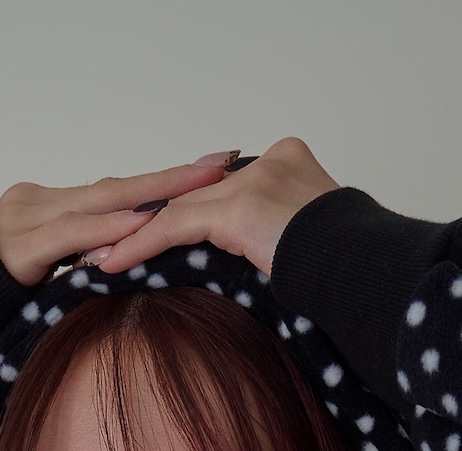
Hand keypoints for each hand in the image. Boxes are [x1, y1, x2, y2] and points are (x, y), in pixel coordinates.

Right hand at [0, 153, 239, 287]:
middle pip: (116, 187)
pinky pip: (73, 235)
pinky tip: (143, 224)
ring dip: (152, 197)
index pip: (115, 190)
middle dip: (171, 178)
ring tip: (198, 189)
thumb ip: (82, 266)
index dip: (162, 182)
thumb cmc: (0, 313)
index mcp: (47, 207)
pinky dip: (110, 230)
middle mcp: (36, 201)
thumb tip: (124, 268)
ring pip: (100, 204)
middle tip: (219, 164)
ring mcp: (26, 219)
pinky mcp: (20, 246)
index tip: (207, 169)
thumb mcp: (50, 283)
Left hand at [76, 137, 339, 280]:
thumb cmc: (348, 275)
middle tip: (113, 243)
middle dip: (150, 222)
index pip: (222, 191)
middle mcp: (267, 164)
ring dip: (134, 238)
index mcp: (288, 166)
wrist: (363, 272)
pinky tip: (111, 265)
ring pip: (178, 210)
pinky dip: (140, 246)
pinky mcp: (237, 209)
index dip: (186, 215)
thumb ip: (279, 243)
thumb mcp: (311, 252)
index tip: (155, 233)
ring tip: (98, 261)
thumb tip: (265, 265)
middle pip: (195, 196)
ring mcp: (252, 183)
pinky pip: (174, 227)